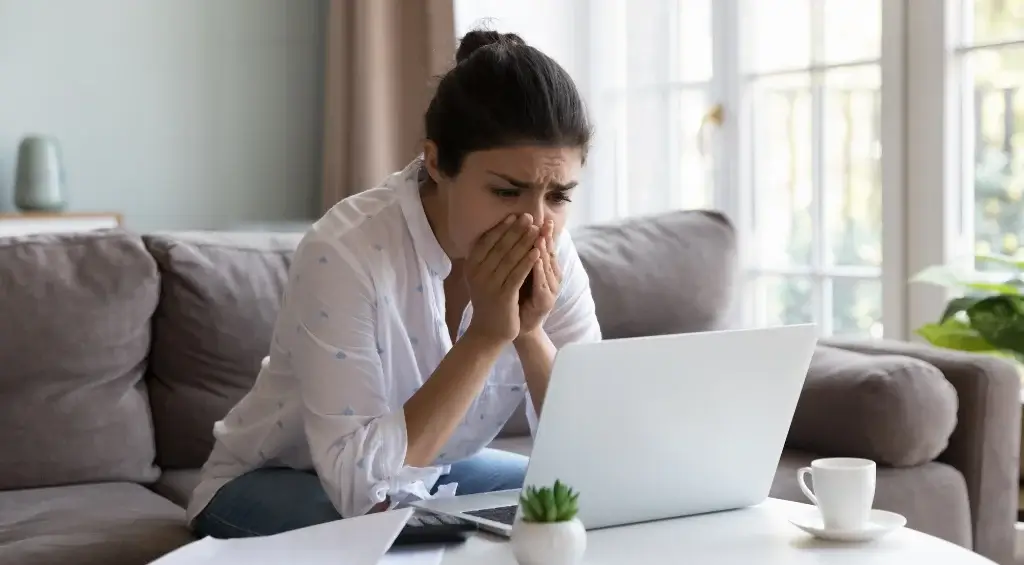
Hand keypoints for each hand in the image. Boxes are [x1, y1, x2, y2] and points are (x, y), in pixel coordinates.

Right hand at [464, 214, 539, 343]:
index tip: (515, 215)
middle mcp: (478, 273)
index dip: (502, 227)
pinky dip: (528, 262)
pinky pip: (517, 275)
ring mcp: (489, 285)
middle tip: (529, 216)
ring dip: (525, 242)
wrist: (488, 331)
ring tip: (537, 229)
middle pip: (500, 246)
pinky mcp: (502, 296)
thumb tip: (498, 232)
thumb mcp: (483, 276)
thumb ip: (487, 257)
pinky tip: (538, 251)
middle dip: (516, 230)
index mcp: (472, 266)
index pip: (487, 241)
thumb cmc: (489, 300)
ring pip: (510, 258)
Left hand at [517, 220, 560, 336]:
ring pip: (548, 266)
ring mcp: (550, 290)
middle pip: (549, 253)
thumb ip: (517, 256)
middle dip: (546, 236)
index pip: (545, 247)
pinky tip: (536, 259)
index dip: (543, 232)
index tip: (538, 216)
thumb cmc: (513, 297)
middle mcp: (551, 278)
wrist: (511, 326)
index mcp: (544, 270)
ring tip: (540, 235)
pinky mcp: (545, 301)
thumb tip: (512, 233)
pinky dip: (539, 270)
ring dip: (544, 250)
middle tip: (543, 221)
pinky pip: (542, 283)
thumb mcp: (515, 273)